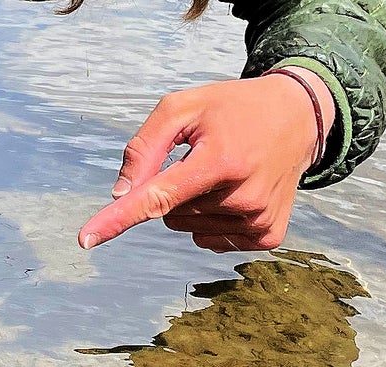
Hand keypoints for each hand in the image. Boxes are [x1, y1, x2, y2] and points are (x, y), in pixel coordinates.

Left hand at [77, 74, 332, 252]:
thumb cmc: (231, 109)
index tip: (86, 239)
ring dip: (195, 204)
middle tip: (209, 157)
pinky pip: (211, 241)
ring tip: (226, 170)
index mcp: (220, 159)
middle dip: (175, 188)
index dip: (119, 218)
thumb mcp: (184, 107)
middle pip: (169, 214)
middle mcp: (242, 195)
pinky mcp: (267, 235)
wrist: (299, 115)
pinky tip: (236, 192)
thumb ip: (145, 146)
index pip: (158, 196)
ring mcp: (257, 219)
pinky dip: (212, 220)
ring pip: (188, 228)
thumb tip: (122, 195)